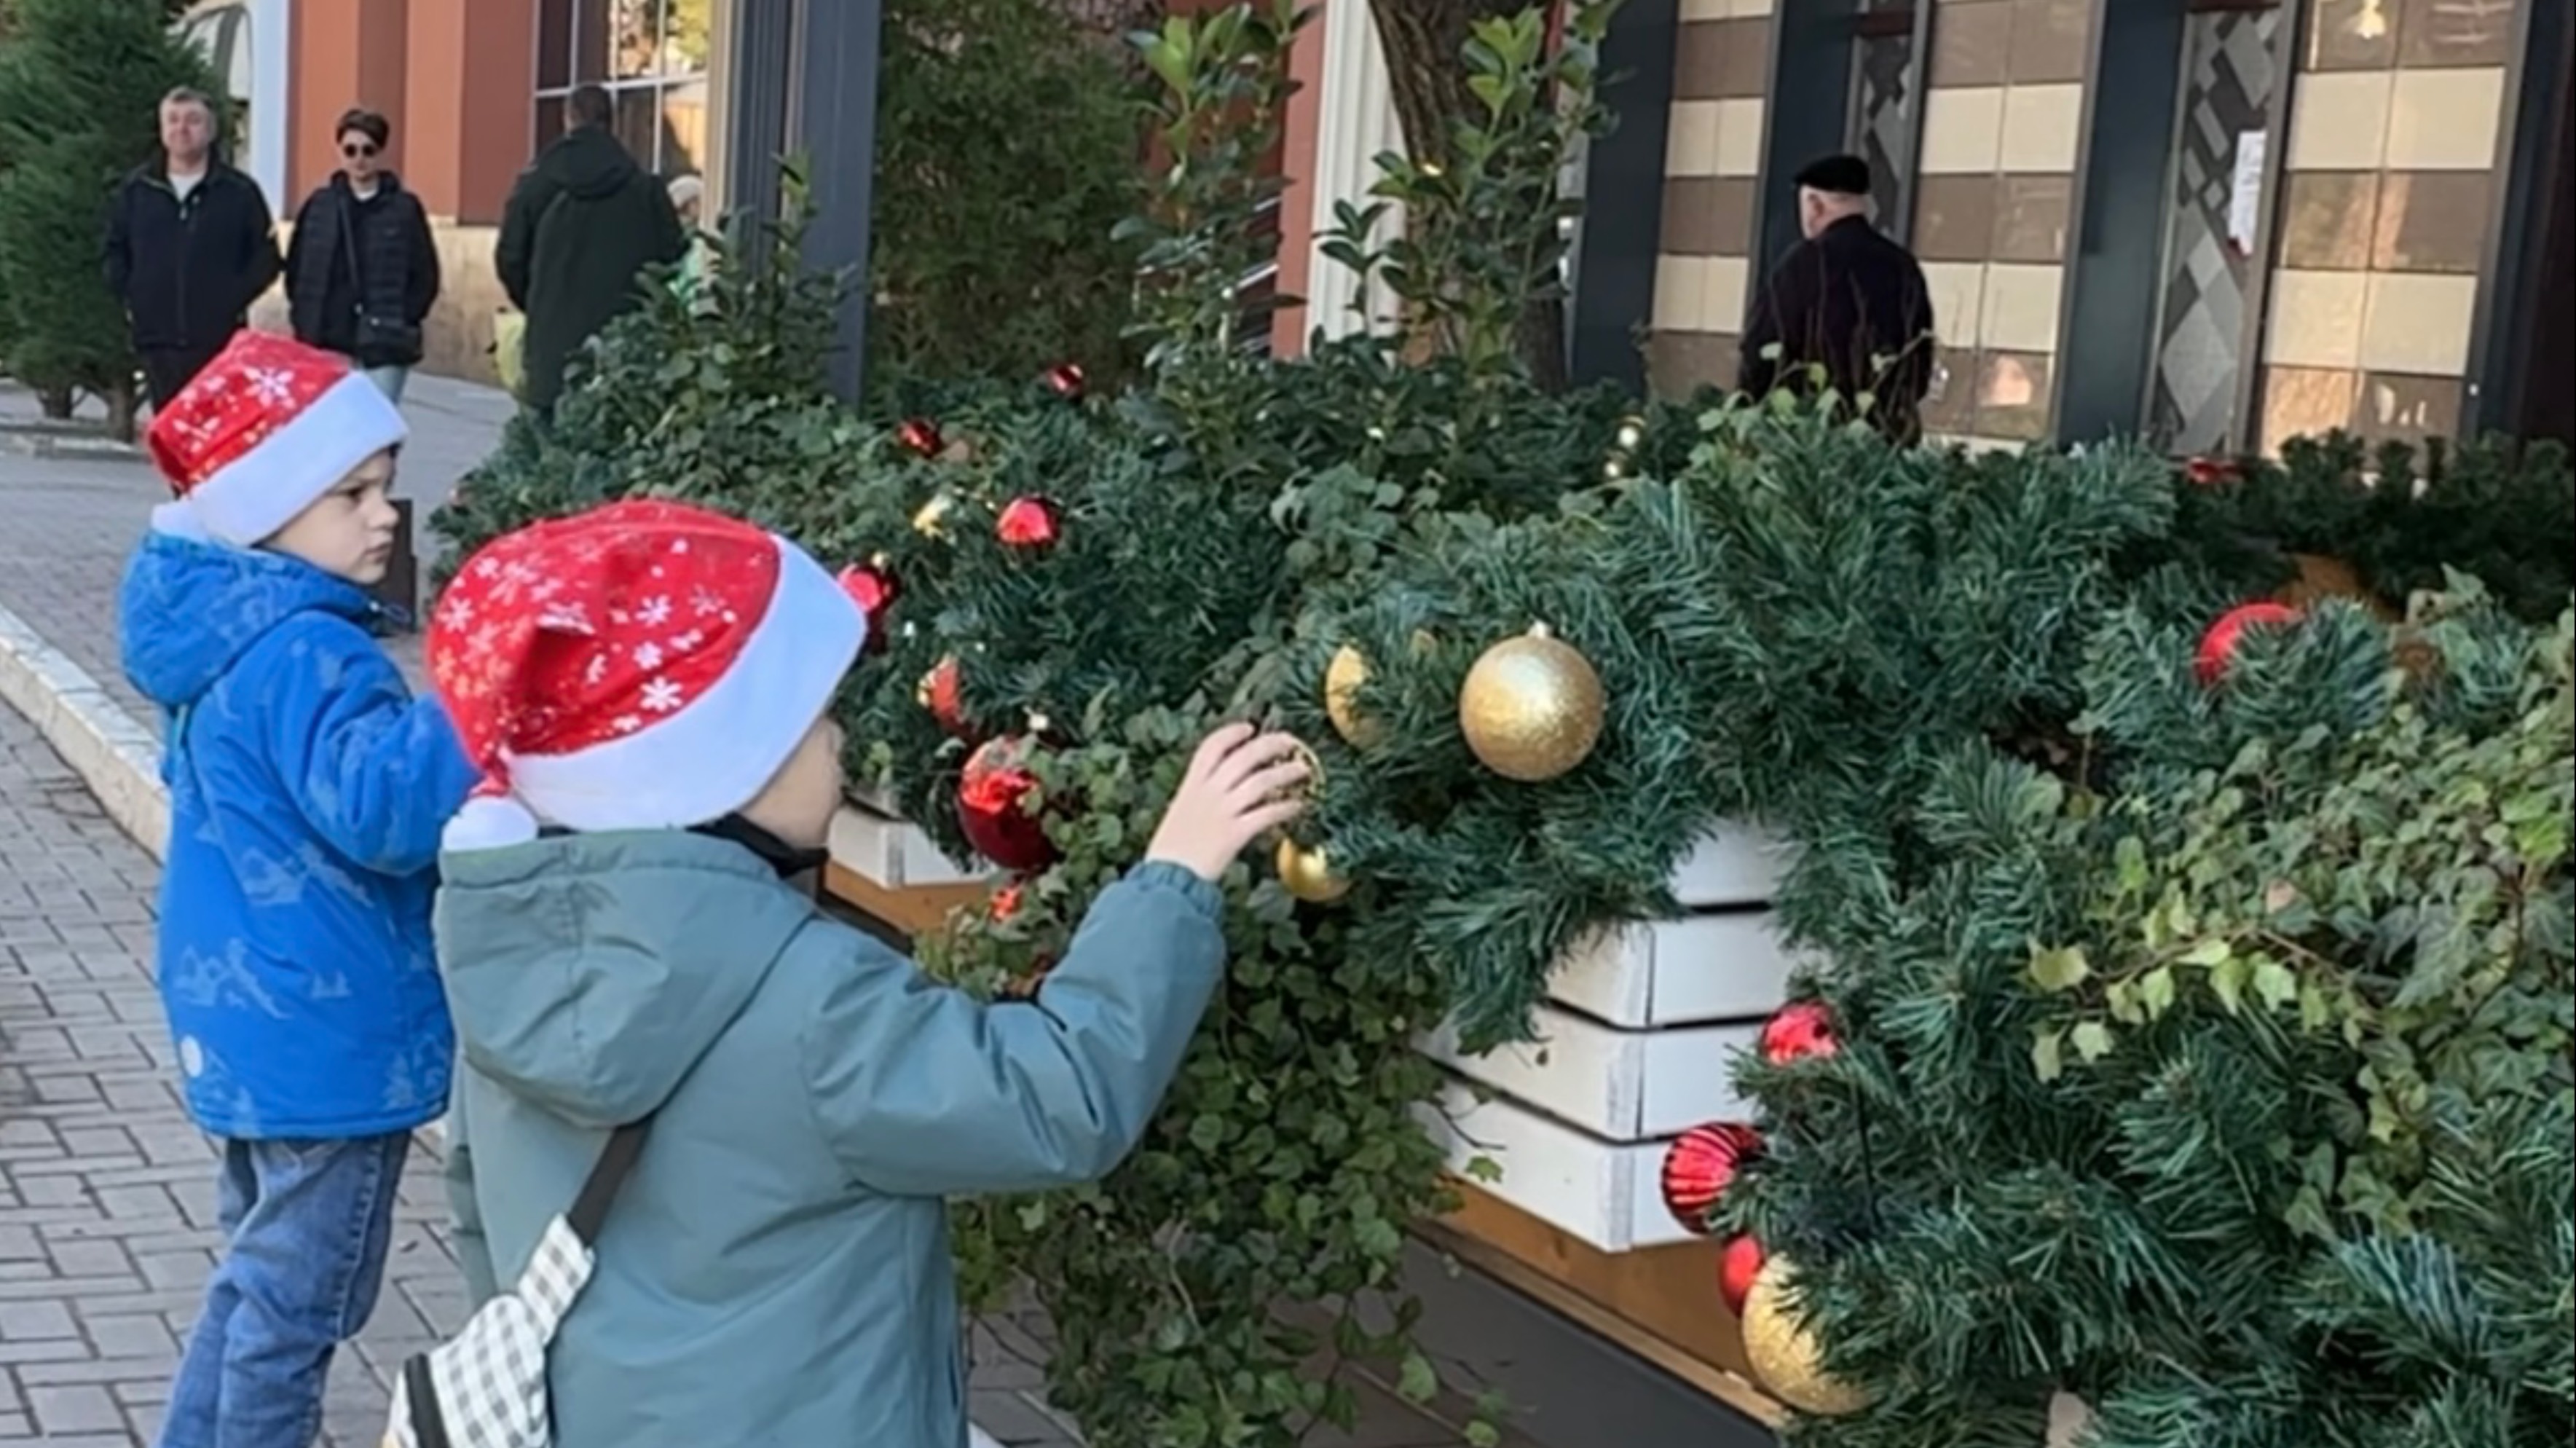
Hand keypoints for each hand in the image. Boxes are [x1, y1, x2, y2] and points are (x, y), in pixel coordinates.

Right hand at [1145, 723, 1312, 882]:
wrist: (1167, 878)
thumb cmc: (1169, 853)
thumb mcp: (1178, 815)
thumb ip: (1196, 800)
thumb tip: (1215, 792)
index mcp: (1190, 787)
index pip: (1210, 748)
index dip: (1231, 734)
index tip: (1248, 728)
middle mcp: (1207, 794)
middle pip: (1243, 758)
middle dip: (1269, 745)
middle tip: (1289, 741)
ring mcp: (1222, 812)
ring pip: (1260, 782)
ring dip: (1284, 773)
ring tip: (1302, 770)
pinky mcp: (1235, 834)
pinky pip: (1266, 814)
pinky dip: (1285, 808)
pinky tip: (1298, 806)